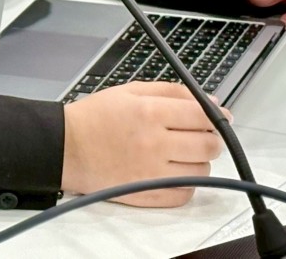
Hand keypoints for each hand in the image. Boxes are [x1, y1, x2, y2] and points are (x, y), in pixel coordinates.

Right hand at [60, 81, 228, 206]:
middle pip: (209, 145)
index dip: (217, 115)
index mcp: (150, 112)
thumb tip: (209, 101)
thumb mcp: (130, 90)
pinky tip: (171, 170)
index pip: (204, 115)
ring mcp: (153, 172)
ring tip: (179, 152)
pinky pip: (186, 194)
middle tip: (198, 134)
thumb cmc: (95, 117)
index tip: (219, 117)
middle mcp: (155, 144)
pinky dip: (186, 183)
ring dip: (198, 160)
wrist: (65, 147)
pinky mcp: (148, 194)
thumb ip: (172, 91)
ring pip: (202, 170)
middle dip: (210, 137)